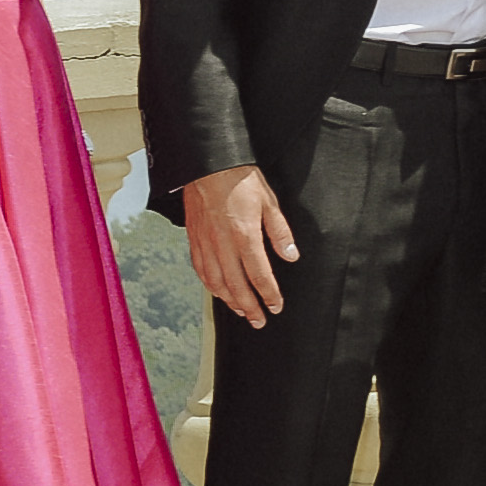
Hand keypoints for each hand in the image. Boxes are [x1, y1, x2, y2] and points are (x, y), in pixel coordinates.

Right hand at [181, 166, 300, 328]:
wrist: (208, 164)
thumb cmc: (240, 180)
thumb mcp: (269, 202)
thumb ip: (280, 232)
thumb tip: (291, 256)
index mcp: (244, 235)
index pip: (259, 274)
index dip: (268, 294)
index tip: (276, 306)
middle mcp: (223, 244)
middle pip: (236, 286)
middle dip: (249, 307)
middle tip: (259, 321)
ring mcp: (206, 243)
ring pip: (216, 282)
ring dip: (229, 301)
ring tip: (241, 312)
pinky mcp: (194, 239)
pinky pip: (201, 270)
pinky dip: (210, 285)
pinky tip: (218, 292)